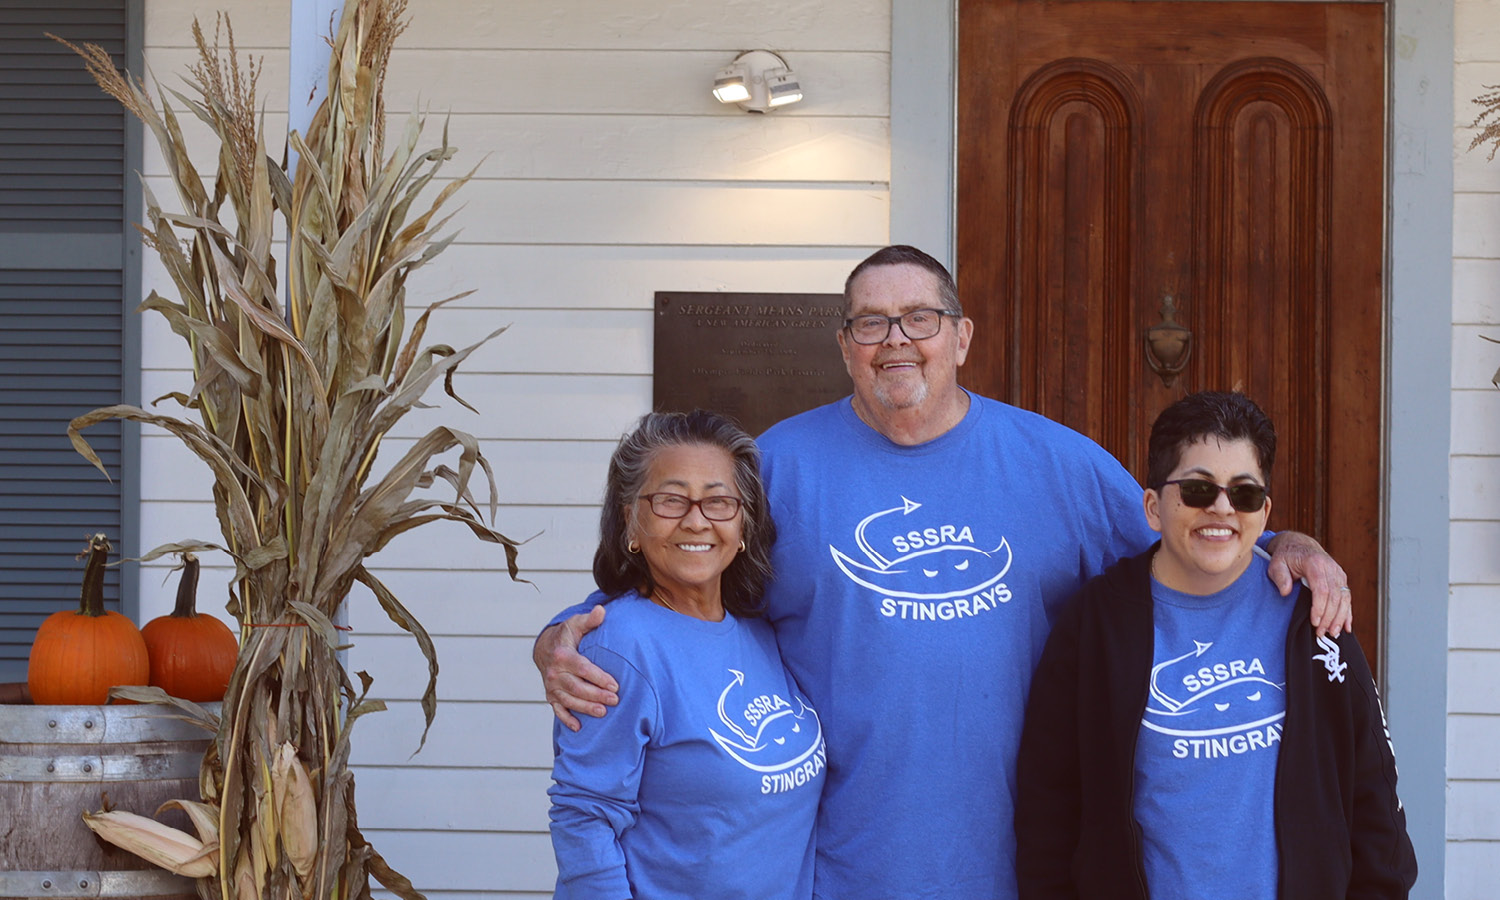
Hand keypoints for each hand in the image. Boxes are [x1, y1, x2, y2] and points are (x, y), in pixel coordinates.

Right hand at [533, 605, 617, 730]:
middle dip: (596, 695)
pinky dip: (566, 719)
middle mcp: (555, 672)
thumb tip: (602, 611)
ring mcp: (552, 686)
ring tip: (603, 712)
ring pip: (569, 700)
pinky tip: (578, 727)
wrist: (545, 648)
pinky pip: (557, 710)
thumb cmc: (566, 636)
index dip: (599, 678)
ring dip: (585, 708)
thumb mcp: (576, 624)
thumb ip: (590, 620)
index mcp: (563, 655)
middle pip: (577, 687)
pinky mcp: (550, 696)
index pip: (583, 668)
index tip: (615, 685)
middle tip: (615, 700)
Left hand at [1266, 531, 1351, 637]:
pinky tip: (1346, 627)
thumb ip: (1280, 577)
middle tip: (1321, 633)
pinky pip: (1347, 598)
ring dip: (1340, 618)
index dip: (1320, 608)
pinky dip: (1348, 613)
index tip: (1314, 622)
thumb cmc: (1286, 557)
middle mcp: (1331, 568)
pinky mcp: (1341, 579)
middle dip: (1329, 617)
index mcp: (1315, 563)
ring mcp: (1338, 573)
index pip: (1322, 589)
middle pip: (1335, 596)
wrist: (1299, 545)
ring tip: (1332, 633)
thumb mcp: (1276, 564)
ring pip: (1344, 598)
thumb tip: (1285, 592)